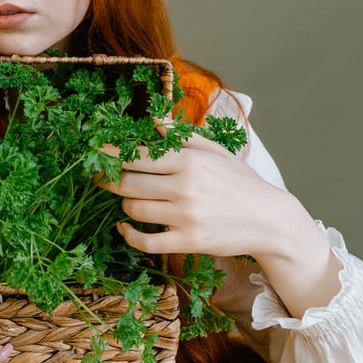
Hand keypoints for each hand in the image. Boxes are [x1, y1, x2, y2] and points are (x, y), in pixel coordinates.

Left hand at [97, 134, 295, 260]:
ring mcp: (185, 217)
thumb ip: (182, 135)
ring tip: (126, 199)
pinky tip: (124, 227)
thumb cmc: (239, 182)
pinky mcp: (188, 242)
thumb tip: (154, 119)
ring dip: (123, 204)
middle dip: (107, 179)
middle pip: (128, 183)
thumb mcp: (215, 151)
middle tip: (97, 176)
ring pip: (134, 209)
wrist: (269, 219)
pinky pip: (146, 242)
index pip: (137, 155)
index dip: (110, 154)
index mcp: (189, 161)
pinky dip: (129, 235)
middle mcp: (184, 187)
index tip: (94, 152)